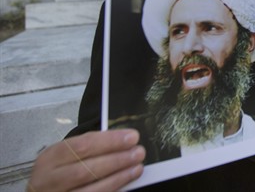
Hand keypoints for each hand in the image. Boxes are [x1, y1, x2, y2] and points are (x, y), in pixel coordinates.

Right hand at [28, 130, 144, 191]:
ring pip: (90, 189)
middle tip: (138, 153)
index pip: (82, 145)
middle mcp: (48, 180)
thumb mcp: (65, 156)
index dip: (110, 141)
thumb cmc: (57, 173)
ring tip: (137, 168)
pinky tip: (124, 183)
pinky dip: (111, 190)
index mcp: (50, 158)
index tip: (132, 137)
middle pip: (86, 169)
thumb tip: (122, 140)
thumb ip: (88, 148)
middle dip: (116, 160)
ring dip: (118, 178)